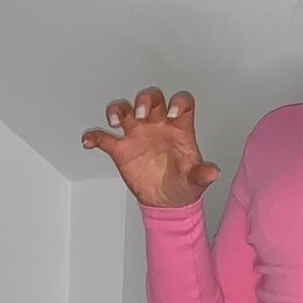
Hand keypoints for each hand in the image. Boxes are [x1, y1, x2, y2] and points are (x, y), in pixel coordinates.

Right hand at [80, 88, 220, 207]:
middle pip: (151, 99)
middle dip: (145, 101)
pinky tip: (89, 142)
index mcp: (179, 130)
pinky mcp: (121, 150)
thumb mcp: (196, 181)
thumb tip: (213, 172)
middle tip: (143, 115)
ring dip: (119, 111)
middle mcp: (158, 127)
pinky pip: (103, 138)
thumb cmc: (184, 185)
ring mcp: (138, 135)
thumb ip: (202, 174)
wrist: (168, 203)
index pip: (182, 104)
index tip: (172, 114)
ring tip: (116, 123)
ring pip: (125, 110)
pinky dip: (94, 137)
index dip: (177, 102)